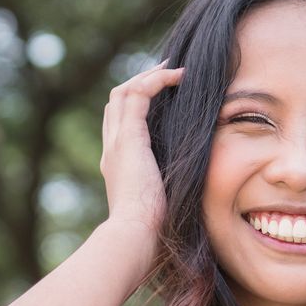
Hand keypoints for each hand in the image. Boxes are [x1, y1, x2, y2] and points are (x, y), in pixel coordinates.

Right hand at [100, 59, 184, 239]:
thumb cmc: (153, 230)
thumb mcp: (162, 204)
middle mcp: (112, 149)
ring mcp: (117, 141)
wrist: (135, 234)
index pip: (120, 124)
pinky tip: (179, 77)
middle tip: (166, 75)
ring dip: (149, 78)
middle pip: (117, 103)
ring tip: (173, 71)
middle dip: (141, 84)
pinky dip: (157, 81)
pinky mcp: (129, 137)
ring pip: (124, 93)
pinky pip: (139, 94)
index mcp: (118, 165)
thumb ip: (169, 192)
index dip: (139, 105)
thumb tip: (192, 196)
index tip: (164, 97)